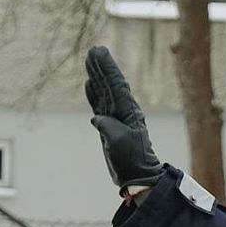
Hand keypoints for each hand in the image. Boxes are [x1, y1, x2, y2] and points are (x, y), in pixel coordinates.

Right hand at [85, 46, 163, 190]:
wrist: (137, 175)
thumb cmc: (131, 159)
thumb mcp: (119, 143)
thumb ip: (108, 127)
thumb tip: (97, 118)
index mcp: (127, 111)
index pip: (116, 84)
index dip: (107, 67)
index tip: (99, 51)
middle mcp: (121, 111)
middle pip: (109, 84)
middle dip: (101, 67)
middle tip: (93, 50)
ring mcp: (115, 118)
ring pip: (103, 92)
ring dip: (96, 77)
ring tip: (89, 61)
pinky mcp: (109, 126)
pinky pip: (99, 105)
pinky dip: (94, 94)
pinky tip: (89, 84)